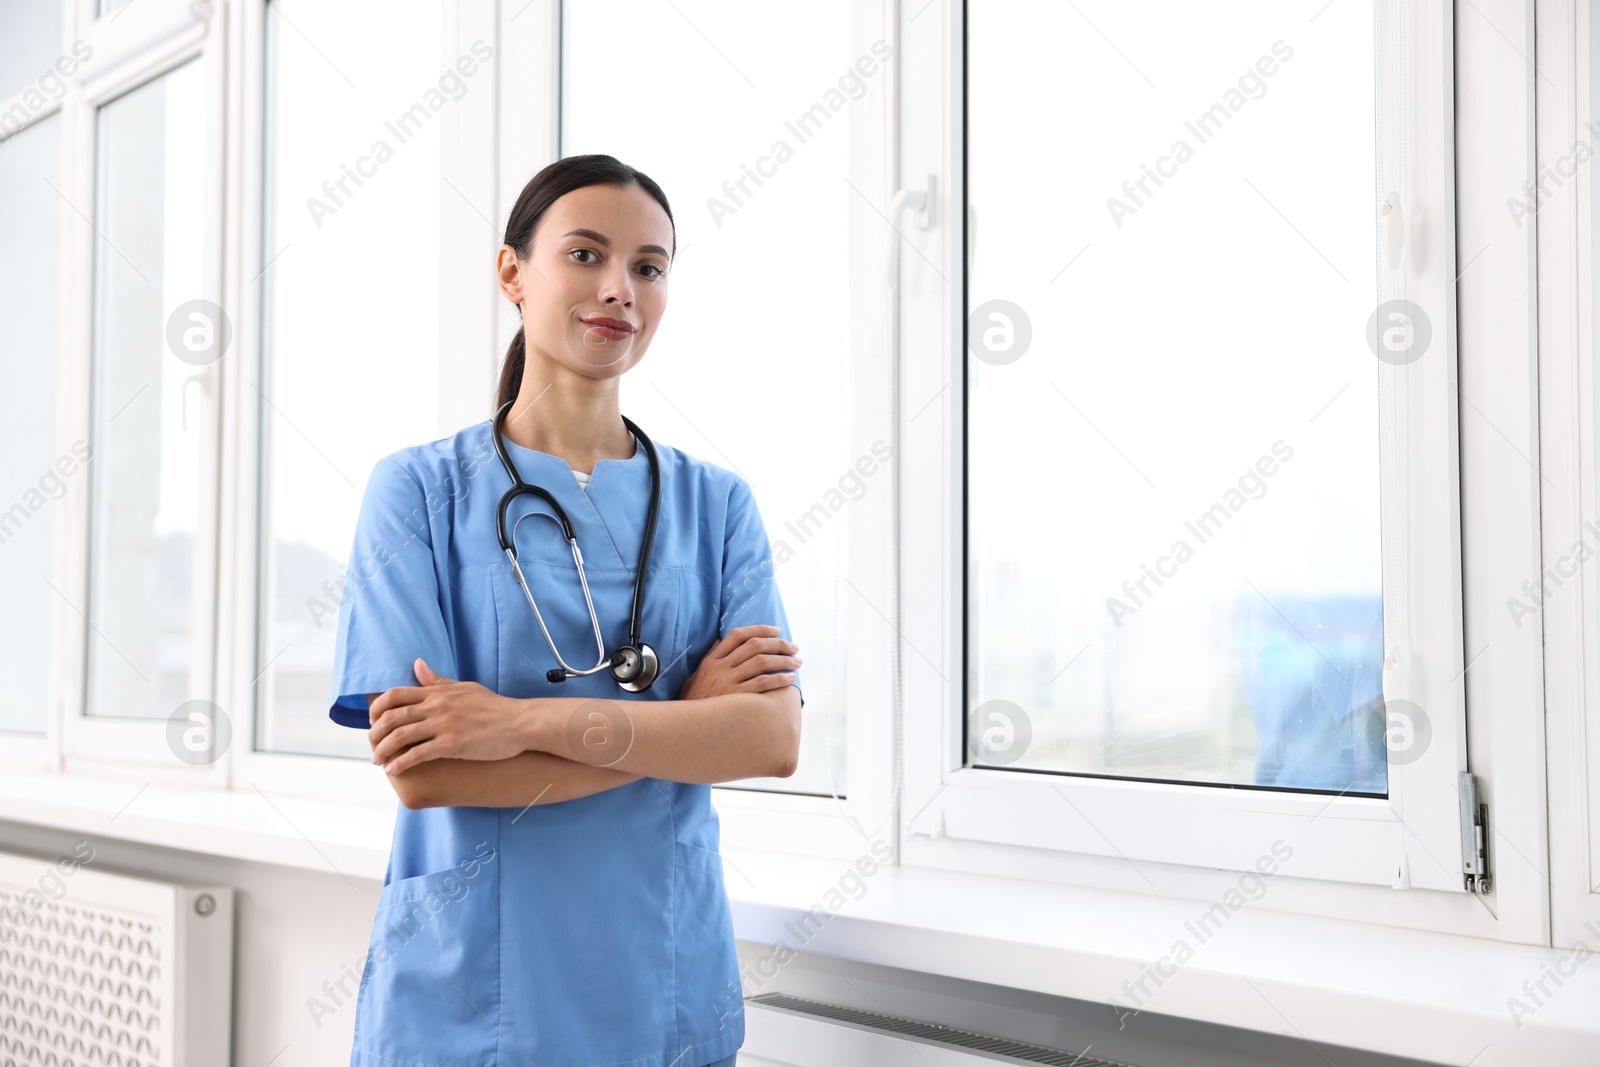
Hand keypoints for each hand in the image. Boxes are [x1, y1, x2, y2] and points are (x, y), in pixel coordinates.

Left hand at [369, 659, 527, 775]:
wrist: (519, 722)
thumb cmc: (495, 707)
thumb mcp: (464, 688)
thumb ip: (437, 681)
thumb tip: (417, 664)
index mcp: (437, 693)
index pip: (394, 695)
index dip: (377, 709)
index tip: (374, 722)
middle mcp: (436, 706)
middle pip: (391, 717)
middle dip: (375, 734)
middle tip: (373, 746)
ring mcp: (443, 725)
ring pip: (399, 736)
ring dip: (382, 751)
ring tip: (378, 761)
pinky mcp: (451, 744)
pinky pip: (417, 754)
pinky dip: (400, 763)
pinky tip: (393, 771)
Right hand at [678, 625, 800, 700]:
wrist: (687, 728)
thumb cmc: (693, 705)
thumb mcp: (694, 678)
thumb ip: (708, 660)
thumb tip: (719, 642)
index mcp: (711, 661)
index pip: (738, 635)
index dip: (760, 629)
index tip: (777, 630)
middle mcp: (720, 668)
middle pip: (755, 646)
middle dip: (779, 644)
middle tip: (794, 647)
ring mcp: (727, 682)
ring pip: (762, 662)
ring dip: (784, 660)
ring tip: (797, 662)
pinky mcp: (735, 699)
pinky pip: (763, 683)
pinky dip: (780, 679)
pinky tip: (790, 679)